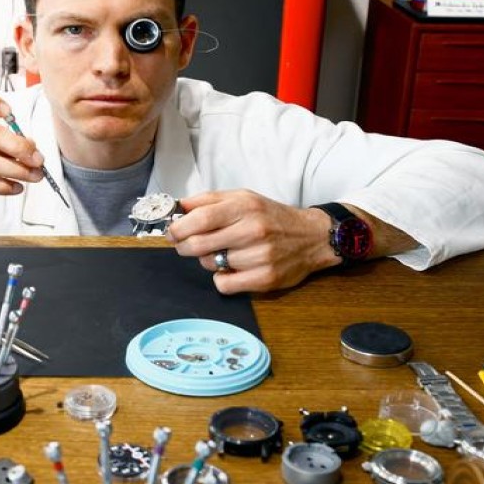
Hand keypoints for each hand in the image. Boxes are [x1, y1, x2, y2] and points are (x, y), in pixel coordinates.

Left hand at [166, 189, 336, 293]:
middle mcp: (253, 230)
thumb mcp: (243, 198)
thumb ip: (209, 200)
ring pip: (210, 264)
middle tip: (183, 245)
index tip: (171, 231)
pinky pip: (224, 284)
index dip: (178, 227)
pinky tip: (231, 269)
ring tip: (223, 253)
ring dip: (208, 260)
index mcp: (245, 207)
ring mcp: (260, 256)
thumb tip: (179, 206)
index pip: (200, 219)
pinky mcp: (265, 278)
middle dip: (183, 246)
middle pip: (199, 244)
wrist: (312, 237)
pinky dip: (221, 279)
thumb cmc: (271, 217)